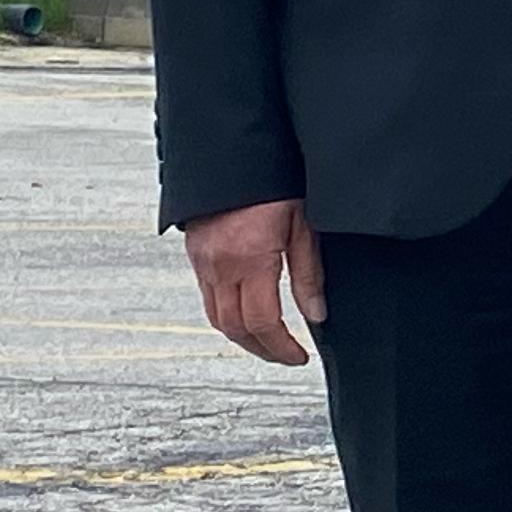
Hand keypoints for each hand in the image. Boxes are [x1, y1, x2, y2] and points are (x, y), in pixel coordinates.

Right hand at [185, 198, 325, 365]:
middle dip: (260, 349)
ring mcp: (202, 262)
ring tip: (269, 342)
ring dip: (241, 336)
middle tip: (286, 356)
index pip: (262, 322)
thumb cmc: (273, 183)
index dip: (281, 347)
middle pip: (233, 328)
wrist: (232, 155)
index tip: (299, 356)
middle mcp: (219, 266)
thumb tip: (316, 314)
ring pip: (216, 316)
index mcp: (248, 260)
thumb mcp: (304, 225)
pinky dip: (226, 314)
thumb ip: (309, 273)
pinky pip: (208, 296)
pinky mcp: (196, 254)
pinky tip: (247, 313)